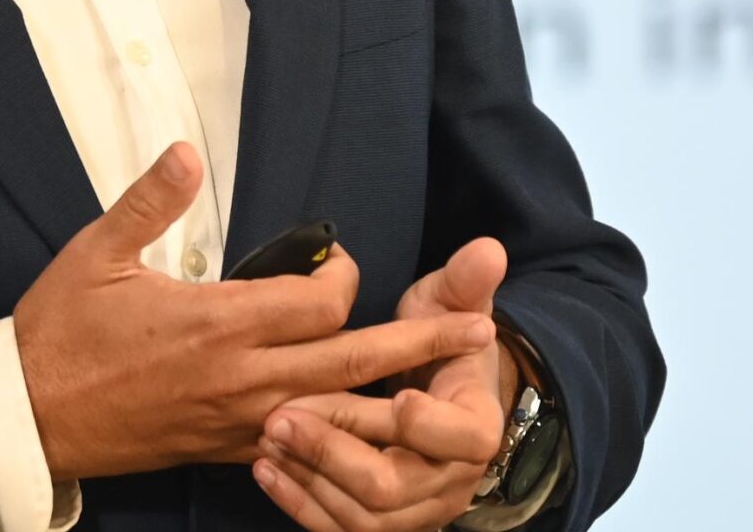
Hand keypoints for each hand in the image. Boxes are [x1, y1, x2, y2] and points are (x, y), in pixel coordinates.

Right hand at [12, 145, 498, 481]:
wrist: (28, 417)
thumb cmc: (61, 331)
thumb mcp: (97, 251)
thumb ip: (151, 200)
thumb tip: (190, 149)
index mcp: (216, 325)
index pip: (318, 304)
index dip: (345, 277)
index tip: (341, 259)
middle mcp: (240, 378)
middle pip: (351, 362)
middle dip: (417, 343)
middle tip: (478, 328)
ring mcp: (239, 421)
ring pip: (337, 413)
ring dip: (397, 398)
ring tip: (450, 391)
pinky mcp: (227, 448)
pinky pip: (302, 442)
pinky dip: (343, 434)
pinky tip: (372, 429)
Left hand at [252, 237, 514, 531]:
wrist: (439, 406)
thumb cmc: (440, 349)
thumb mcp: (450, 309)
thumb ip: (464, 282)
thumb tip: (488, 248)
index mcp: (476, 428)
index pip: (458, 437)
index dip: (424, 421)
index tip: (391, 394)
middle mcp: (450, 481)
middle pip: (392, 484)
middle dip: (335, 450)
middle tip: (281, 415)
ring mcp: (413, 512)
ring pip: (360, 516)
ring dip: (309, 477)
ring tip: (267, 434)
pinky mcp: (377, 523)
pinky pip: (337, 531)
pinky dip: (300, 503)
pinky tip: (264, 467)